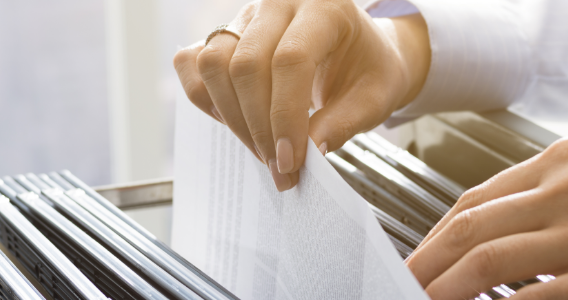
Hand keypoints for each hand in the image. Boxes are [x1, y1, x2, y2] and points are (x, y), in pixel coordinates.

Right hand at [173, 0, 429, 190]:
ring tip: (262, 149)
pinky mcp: (225, 33)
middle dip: (259, 127)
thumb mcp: (374, 98)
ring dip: (232, 118)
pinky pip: (192, 63)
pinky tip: (236, 123)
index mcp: (325, 8)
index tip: (290, 161)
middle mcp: (280, 2)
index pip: (291, 59)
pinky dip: (206, 99)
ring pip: (213, 63)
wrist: (361, 52)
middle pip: (247, 64)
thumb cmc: (369, 71)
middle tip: (278, 166)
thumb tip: (308, 152)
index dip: (285, 116)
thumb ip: (344, 123)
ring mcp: (247, 16)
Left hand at [406, 138, 567, 299]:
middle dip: (424, 263)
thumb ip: (559, 192)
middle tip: (400, 287)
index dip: (437, 233)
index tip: (421, 257)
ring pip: (490, 263)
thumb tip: (510, 230)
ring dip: (445, 289)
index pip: (477, 198)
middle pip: (470, 228)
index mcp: (566, 159)